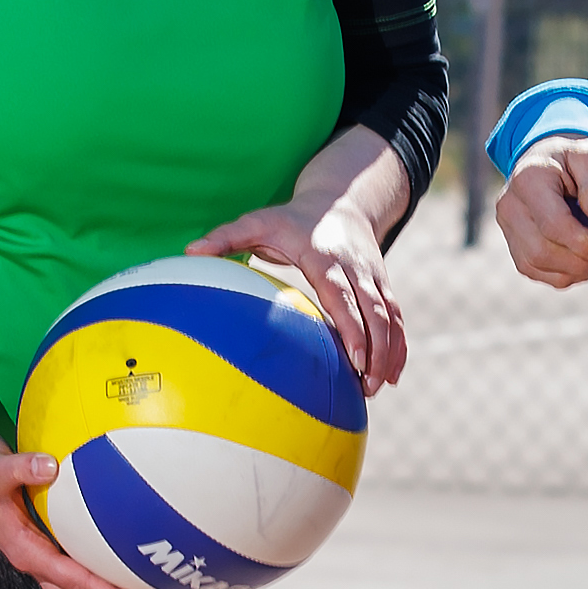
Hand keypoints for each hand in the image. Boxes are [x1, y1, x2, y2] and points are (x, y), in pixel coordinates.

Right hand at [0, 414, 161, 588]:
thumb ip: (19, 467)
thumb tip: (50, 466)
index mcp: (24, 550)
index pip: (72, 583)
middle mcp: (31, 556)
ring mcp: (36, 549)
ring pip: (74, 588)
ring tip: (140, 588)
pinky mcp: (39, 538)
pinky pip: (73, 563)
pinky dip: (97, 568)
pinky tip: (119, 551)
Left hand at [189, 196, 404, 393]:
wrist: (342, 199)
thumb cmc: (292, 217)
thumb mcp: (258, 222)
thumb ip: (226, 237)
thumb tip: (188, 252)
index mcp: (327, 259)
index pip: (344, 296)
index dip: (353, 327)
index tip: (354, 358)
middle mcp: (358, 269)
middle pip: (377, 313)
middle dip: (376, 351)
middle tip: (366, 388)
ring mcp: (375, 278)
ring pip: (392, 318)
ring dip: (389, 354)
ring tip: (376, 390)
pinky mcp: (383, 286)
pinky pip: (397, 319)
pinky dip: (398, 347)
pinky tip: (392, 376)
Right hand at [494, 134, 587, 288]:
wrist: (553, 160)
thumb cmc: (575, 160)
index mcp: (529, 178)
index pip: (552, 224)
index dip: (582, 244)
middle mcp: (510, 203)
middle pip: (540, 249)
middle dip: (577, 261)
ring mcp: (507, 224)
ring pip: (534, 263)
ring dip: (569, 271)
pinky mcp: (511, 240)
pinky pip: (530, 269)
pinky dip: (558, 275)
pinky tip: (579, 267)